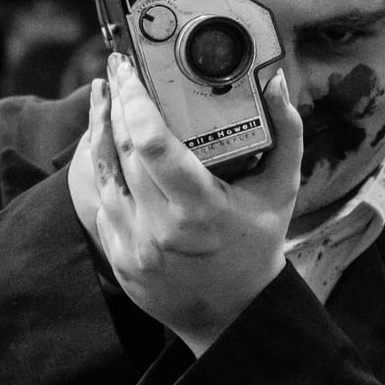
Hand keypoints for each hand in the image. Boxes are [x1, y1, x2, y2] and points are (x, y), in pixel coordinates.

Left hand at [68, 52, 301, 354]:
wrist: (232, 314)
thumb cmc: (257, 246)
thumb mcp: (282, 191)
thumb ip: (286, 133)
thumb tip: (274, 82)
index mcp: (201, 210)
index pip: (153, 147)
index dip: (134, 103)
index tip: (130, 71)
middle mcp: (160, 228)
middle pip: (122, 152)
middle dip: (115, 103)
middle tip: (117, 69)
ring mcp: (134, 245)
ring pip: (101, 173)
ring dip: (98, 129)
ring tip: (104, 96)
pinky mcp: (118, 255)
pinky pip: (99, 199)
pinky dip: (99, 165)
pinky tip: (103, 140)